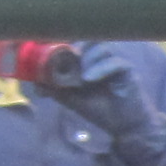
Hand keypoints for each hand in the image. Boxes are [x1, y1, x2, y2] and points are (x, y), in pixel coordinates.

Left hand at [42, 41, 165, 155]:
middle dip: (74, 49)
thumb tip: (36, 85)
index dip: (64, 39)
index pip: (78, 40)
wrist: (125, 127)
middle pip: (90, 38)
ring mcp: (117, 63)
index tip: (48, 42)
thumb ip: (56, 90)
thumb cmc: (101, 110)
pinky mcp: (129, 73)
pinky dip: (100, 69)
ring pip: (103, 47)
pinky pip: (116, 62)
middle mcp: (104, 58)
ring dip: (88, 60)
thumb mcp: (72, 99)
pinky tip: (88, 80)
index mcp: (91, 60)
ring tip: (80, 78)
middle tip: (63, 61)